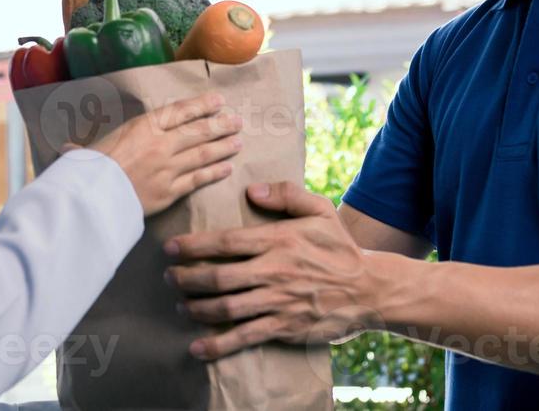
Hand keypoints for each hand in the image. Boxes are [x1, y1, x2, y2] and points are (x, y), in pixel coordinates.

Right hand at [81, 92, 242, 215]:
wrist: (91, 197)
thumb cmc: (87, 168)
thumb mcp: (92, 147)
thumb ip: (97, 144)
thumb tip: (69, 149)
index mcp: (144, 126)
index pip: (181, 111)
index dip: (202, 105)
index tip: (219, 100)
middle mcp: (161, 143)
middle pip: (198, 131)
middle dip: (220, 125)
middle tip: (237, 121)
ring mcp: (168, 168)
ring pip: (203, 154)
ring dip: (222, 147)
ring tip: (238, 141)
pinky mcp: (170, 192)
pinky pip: (198, 180)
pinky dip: (214, 173)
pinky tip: (226, 168)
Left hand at [164, 181, 375, 358]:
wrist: (370, 289)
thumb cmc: (340, 247)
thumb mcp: (320, 210)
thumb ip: (286, 194)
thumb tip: (252, 190)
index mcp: (278, 241)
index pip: (226, 242)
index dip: (193, 246)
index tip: (170, 247)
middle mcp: (274, 272)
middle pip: (218, 277)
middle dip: (186, 278)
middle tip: (168, 277)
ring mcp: (278, 302)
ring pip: (226, 308)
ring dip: (196, 308)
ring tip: (180, 305)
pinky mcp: (284, 326)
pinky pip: (244, 337)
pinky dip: (217, 345)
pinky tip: (197, 348)